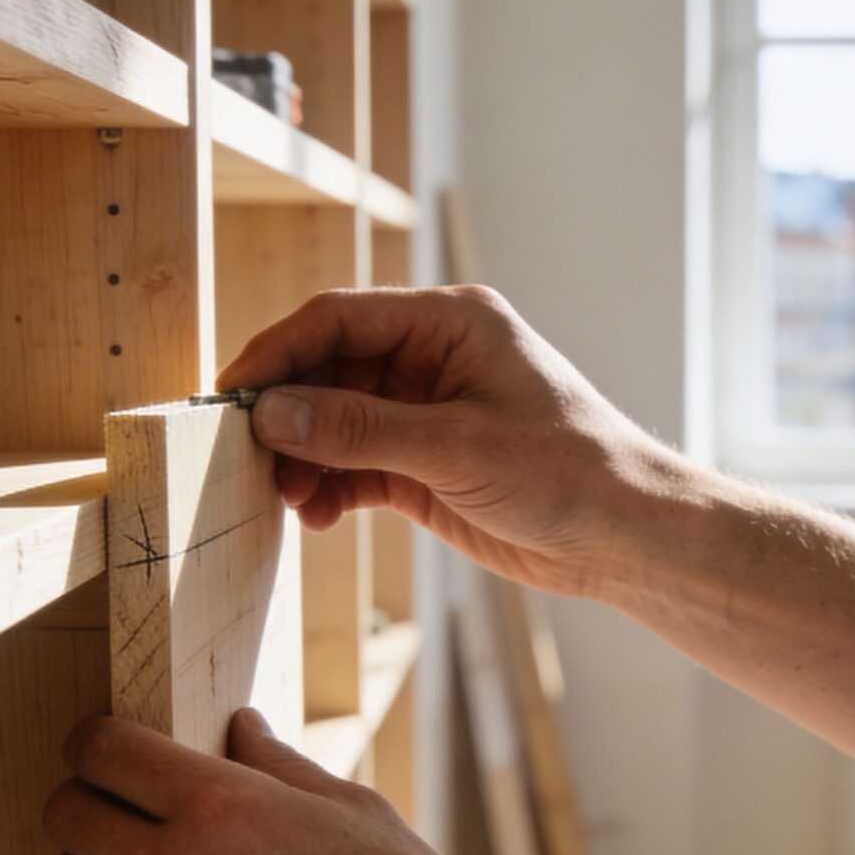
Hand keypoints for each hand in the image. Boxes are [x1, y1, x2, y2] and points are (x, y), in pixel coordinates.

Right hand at [221, 285, 687, 600]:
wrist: (625, 536)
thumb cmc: (567, 471)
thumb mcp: (456, 447)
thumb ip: (360, 430)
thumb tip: (273, 415)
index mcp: (449, 322)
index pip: (338, 318)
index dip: (277, 353)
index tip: (229, 396)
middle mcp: (433, 357)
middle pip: (328, 369)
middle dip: (287, 415)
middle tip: (247, 461)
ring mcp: (427, 411)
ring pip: (335, 421)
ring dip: (304, 458)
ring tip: (287, 500)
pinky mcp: (426, 464)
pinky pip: (357, 464)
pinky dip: (330, 487)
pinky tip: (317, 516)